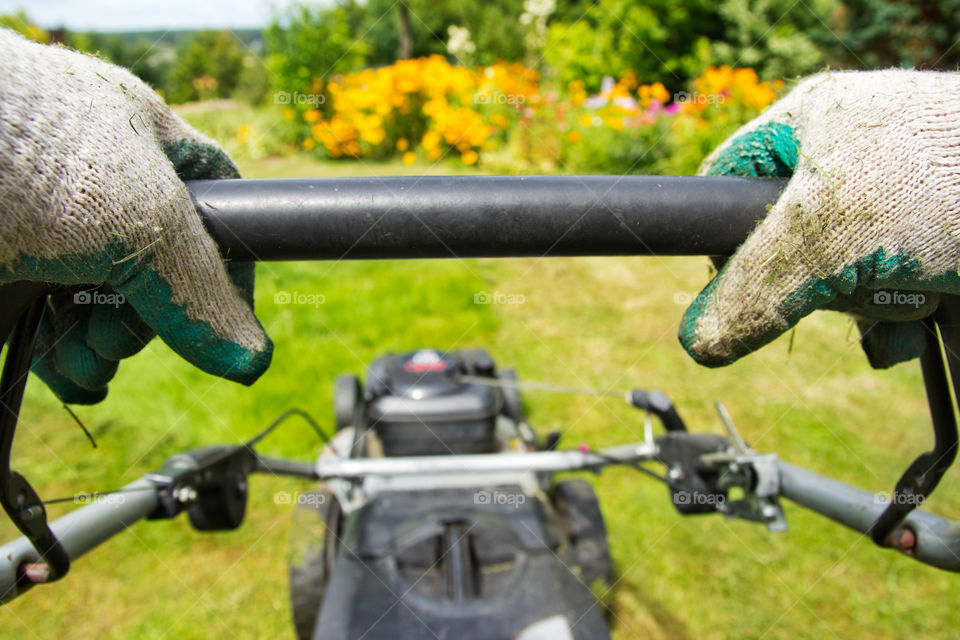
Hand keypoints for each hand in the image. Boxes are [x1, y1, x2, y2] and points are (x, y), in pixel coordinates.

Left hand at [0, 29, 271, 402]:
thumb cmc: (35, 156)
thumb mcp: (142, 221)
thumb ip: (200, 292)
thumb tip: (252, 359)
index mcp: (144, 140)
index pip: (216, 206)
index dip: (230, 265)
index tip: (226, 317)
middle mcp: (99, 182)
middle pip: (158, 271)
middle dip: (144, 324)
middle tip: (120, 342)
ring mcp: (49, 222)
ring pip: (102, 302)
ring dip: (103, 350)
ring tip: (88, 365)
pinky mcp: (11, 259)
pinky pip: (51, 318)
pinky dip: (64, 356)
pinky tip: (68, 376)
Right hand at [679, 70, 959, 367]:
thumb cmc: (943, 181)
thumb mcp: (823, 238)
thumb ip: (750, 290)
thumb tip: (697, 341)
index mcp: (808, 125)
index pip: (723, 185)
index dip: (719, 242)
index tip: (736, 287)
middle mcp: (847, 157)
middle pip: (781, 244)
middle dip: (811, 286)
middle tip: (839, 289)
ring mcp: (895, 198)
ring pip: (835, 276)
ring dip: (863, 307)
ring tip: (904, 300)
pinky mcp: (934, 236)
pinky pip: (887, 288)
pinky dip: (900, 315)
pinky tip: (924, 314)